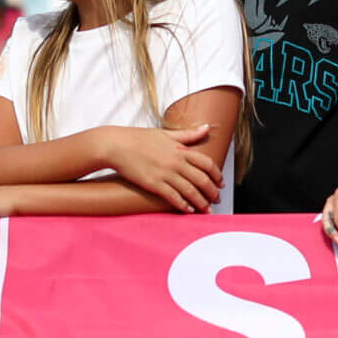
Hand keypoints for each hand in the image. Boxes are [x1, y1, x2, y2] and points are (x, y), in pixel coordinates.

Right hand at [99, 124, 222, 212]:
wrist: (116, 146)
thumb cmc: (139, 138)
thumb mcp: (166, 133)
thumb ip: (188, 134)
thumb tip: (206, 127)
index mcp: (180, 149)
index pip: (206, 163)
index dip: (217, 174)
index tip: (221, 183)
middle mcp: (175, 162)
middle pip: (202, 179)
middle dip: (212, 192)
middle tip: (217, 200)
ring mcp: (165, 173)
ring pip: (190, 191)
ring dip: (201, 202)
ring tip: (207, 210)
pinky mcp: (153, 184)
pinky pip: (173, 197)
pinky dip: (183, 205)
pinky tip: (188, 210)